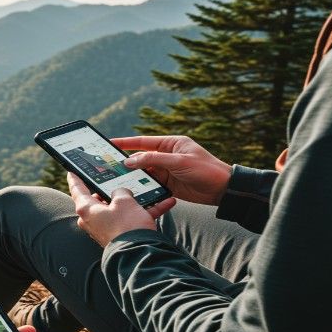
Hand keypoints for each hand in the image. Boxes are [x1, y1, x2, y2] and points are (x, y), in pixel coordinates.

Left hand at [67, 172, 175, 247]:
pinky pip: (132, 219)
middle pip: (100, 198)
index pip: (77, 189)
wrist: (139, 253)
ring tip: (149, 191)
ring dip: (136, 201)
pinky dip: (146, 212)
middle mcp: (92, 219)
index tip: (71, 171)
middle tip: (119, 179)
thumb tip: (121, 194)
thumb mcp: (124, 200)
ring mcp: (105, 228)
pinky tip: (165, 203)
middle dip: (112, 190)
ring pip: (120, 208)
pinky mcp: (119, 234)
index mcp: (87, 208)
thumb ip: (120, 191)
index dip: (75, 178)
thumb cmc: (127, 225)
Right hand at [111, 135, 231, 204]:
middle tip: (108, 165)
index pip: (143, 142)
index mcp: (171, 144)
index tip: (109, 143)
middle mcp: (167, 156)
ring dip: (133, 176)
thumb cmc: (206, 170)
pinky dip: (141, 187)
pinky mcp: (168, 184)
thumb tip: (131, 161)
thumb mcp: (178, 161)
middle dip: (126, 162)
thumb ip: (154, 160)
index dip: (125, 143)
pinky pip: (150, 184)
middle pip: (141, 158)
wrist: (223, 190)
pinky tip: (131, 190)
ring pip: (144, 173)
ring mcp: (167, 171)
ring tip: (116, 179)